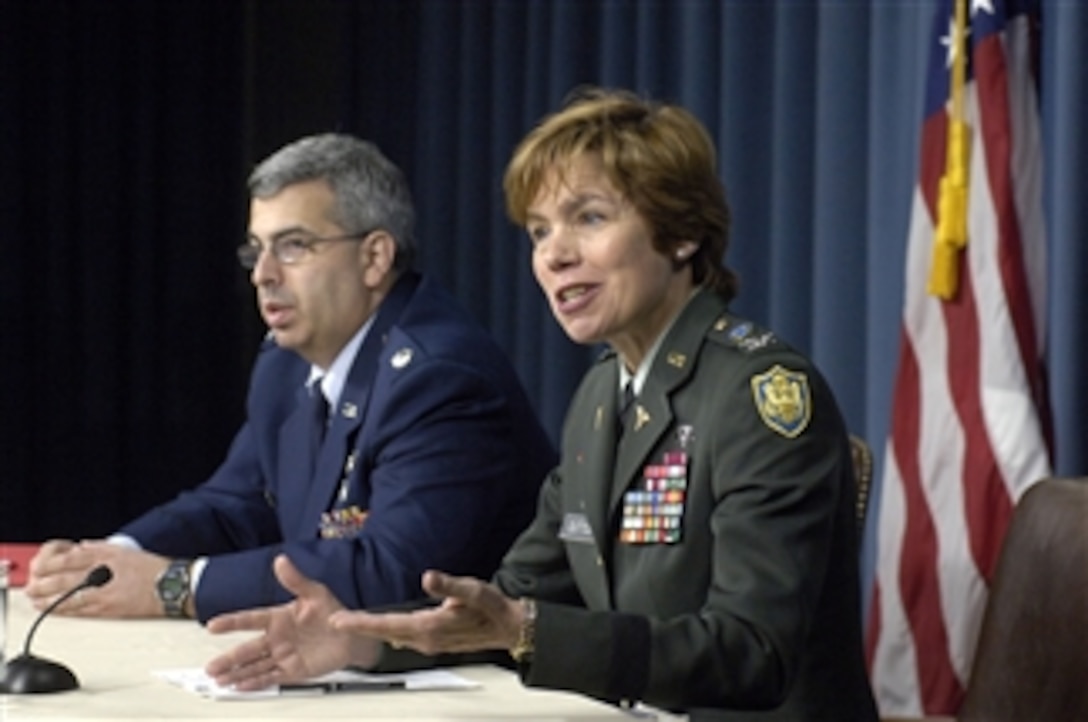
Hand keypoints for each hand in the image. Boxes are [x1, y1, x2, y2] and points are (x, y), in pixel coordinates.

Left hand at [26, 540, 166, 617]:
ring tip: (38, 599)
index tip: (42, 565)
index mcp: (108, 556)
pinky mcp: (109, 609)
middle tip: (34, 584)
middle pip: (65, 578)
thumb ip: (100, 547)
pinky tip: (56, 610)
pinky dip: (64, 610)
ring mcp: (105, 593)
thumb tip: (80, 548)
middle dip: (45, 582)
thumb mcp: (125, 550)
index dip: (52, 562)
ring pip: (69, 596)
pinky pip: (80, 610)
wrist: (172, 587)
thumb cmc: (153, 569)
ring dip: (49, 598)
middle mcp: (105, 574)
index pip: (71, 557)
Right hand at [205, 554, 379, 690]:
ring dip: (237, 673)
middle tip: (210, 667)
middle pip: (248, 649)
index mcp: (278, 618)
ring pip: (255, 665)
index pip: (250, 620)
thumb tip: (281, 560)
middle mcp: (277, 638)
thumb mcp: (315, 592)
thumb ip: (295, 579)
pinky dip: (255, 683)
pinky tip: (240, 686)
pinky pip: (271, 677)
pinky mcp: (292, 670)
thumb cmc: (333, 612)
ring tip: (219, 679)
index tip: (212, 626)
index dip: (231, 623)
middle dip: (229, 659)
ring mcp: (283, 655)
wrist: (351, 636)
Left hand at [328, 570, 523, 655]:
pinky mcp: (435, 642)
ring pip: (393, 637)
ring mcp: (430, 644)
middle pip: (385, 634)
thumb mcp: (473, 589)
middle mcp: (426, 640)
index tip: (339, 621)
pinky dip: (387, 632)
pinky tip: (382, 628)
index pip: (388, 625)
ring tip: (351, 623)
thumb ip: (449, 584)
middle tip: (336, 622)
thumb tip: (427, 576)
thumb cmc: (493, 608)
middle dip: (360, 628)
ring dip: (372, 630)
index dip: (362, 623)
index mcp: (430, 627)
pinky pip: (403, 638)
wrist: (510, 628)